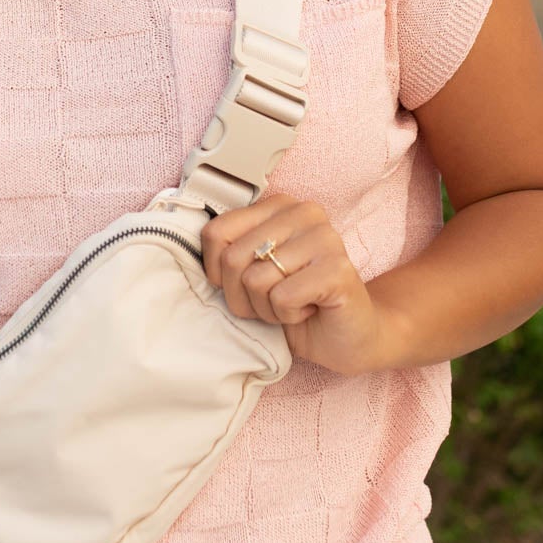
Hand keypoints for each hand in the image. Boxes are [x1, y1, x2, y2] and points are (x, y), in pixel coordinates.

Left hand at [199, 195, 389, 376]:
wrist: (347, 336)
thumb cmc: (295, 303)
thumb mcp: (250, 272)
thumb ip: (228, 253)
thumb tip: (195, 253)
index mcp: (278, 206)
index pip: (216, 232)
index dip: (218, 272)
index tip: (246, 284)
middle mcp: (304, 212)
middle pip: (233, 258)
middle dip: (244, 296)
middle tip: (274, 300)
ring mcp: (325, 238)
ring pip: (256, 280)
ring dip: (268, 309)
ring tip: (294, 305)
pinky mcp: (338, 269)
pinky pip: (282, 298)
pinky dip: (288, 316)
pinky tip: (309, 309)